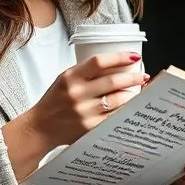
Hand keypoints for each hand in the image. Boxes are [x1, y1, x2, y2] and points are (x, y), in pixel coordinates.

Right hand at [23, 53, 148, 147]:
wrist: (40, 127)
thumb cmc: (55, 100)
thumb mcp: (65, 79)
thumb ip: (86, 72)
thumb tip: (118, 65)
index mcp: (70, 77)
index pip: (99, 62)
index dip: (120, 57)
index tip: (135, 56)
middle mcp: (77, 94)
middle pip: (112, 81)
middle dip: (133, 77)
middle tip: (143, 75)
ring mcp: (84, 112)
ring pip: (117, 100)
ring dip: (133, 94)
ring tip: (141, 90)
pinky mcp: (89, 128)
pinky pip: (113, 117)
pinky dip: (125, 110)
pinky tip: (132, 107)